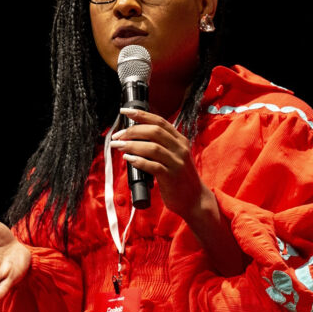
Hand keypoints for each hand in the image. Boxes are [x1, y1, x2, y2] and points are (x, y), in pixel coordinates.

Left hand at [110, 108, 244, 275]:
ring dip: (132, 145)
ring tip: (118, 146)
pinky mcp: (172, 177)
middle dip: (132, 131)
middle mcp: (180, 149)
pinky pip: (153, 166)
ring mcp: (177, 163)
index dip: (141, 115)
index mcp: (180, 141)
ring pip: (152, 147)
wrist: (195, 200)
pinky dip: (138, 161)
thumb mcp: (174, 157)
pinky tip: (128, 159)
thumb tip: (134, 137)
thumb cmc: (179, 179)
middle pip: (154, 131)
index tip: (124, 112)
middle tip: (117, 136)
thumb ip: (160, 146)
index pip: (159, 121)